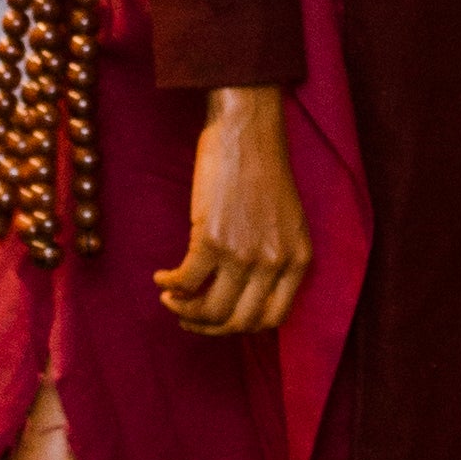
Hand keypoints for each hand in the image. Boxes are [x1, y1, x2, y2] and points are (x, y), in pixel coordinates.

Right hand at [155, 86, 313, 336]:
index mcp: (298, 260)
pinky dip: (170, 285)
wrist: (247, 132)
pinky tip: (162, 277)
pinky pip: (186, 282)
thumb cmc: (263, 171)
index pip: (273, 318)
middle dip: (209, 326)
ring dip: (184, 310)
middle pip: (239, 321)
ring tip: (171, 298)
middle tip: (188, 317)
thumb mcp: (287, 222)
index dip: (241, 326)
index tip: (221, 318)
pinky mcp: (212, 240)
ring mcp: (244, 254)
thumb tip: (244, 293)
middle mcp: (275, 263)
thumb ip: (276, 258)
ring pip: (211, 310)